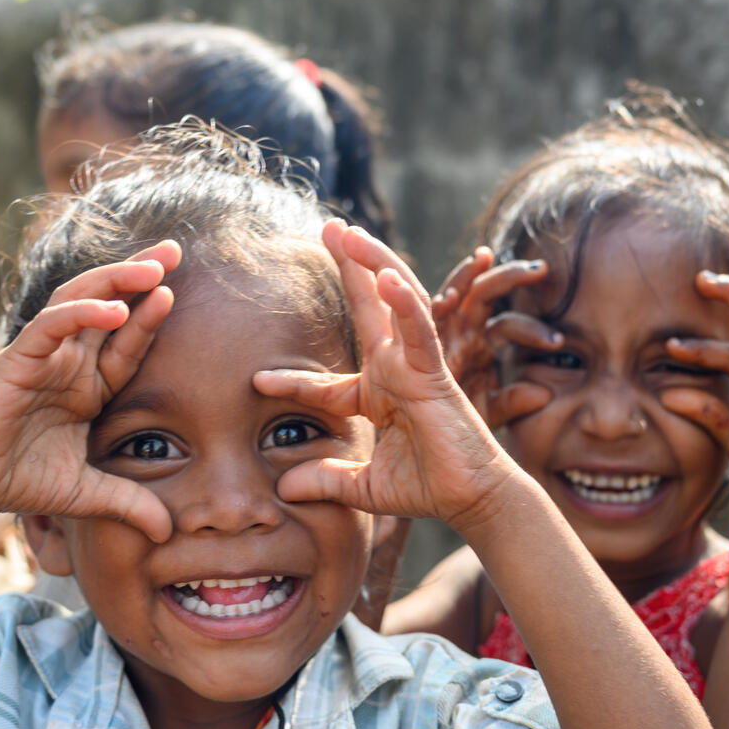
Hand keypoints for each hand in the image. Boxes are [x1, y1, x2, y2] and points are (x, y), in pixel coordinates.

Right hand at [0, 242, 181, 541]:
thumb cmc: (20, 479)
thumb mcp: (89, 494)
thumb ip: (130, 505)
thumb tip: (170, 534)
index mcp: (87, 383)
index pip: (128, 342)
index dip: (152, 317)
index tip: (181, 292)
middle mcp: (67, 361)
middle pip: (109, 304)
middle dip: (140, 274)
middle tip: (175, 249)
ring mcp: (42, 355)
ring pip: (80, 302)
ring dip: (115, 281)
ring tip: (152, 267)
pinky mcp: (15, 360)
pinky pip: (50, 327)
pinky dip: (80, 314)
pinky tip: (112, 309)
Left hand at [254, 222, 516, 529]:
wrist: (470, 501)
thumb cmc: (427, 487)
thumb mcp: (362, 487)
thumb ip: (325, 481)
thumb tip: (281, 490)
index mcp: (378, 394)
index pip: (327, 382)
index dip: (293, 381)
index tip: (257, 381)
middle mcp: (396, 371)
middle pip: (368, 308)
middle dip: (351, 266)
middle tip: (328, 227)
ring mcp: (416, 367)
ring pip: (395, 302)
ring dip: (373, 263)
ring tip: (348, 232)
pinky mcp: (435, 375)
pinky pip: (419, 332)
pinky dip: (404, 303)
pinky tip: (386, 276)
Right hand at [432, 247, 555, 426]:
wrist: (422, 444)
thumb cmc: (453, 429)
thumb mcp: (489, 413)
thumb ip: (514, 400)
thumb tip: (544, 392)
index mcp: (480, 346)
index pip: (509, 326)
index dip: (533, 330)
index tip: (557, 344)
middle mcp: (462, 333)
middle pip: (487, 293)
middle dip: (511, 276)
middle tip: (541, 268)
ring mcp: (441, 333)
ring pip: (457, 290)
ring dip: (469, 271)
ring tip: (485, 256)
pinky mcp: (420, 344)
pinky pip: (426, 315)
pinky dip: (436, 304)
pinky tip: (450, 297)